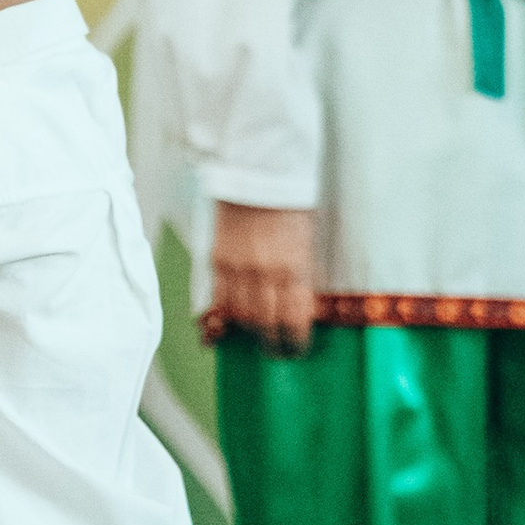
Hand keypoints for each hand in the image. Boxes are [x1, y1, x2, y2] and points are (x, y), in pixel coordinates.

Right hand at [200, 204, 318, 354]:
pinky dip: (221, 315)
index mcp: (293, 269)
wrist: (257, 174)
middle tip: (276, 350)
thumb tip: (301, 307)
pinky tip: (226, 323)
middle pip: (264, 326)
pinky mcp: (216, 260)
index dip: (294, 343)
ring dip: (247, 331)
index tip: (296, 349)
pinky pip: (216, 300)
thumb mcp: (308, 242)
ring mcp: (236, 269)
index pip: (293, 323)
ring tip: (254, 334)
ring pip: (238, 317)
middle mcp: (263, 274)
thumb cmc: (291, 204)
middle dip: (271, 344)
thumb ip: (302, 276)